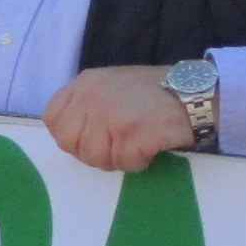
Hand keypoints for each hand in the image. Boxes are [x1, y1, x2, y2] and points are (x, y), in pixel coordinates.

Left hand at [43, 65, 195, 174]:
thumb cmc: (154, 92)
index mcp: (85, 83)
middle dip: (91, 152)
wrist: (193, 91)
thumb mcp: (111, 85)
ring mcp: (111, 113)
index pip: (52, 118)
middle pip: (69, 142)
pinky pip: (124, 162)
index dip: (69, 135)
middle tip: (116, 146)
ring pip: (94, 157)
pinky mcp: (132, 132)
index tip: (89, 138)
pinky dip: (138, 161)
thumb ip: (87, 104)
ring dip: (117, 159)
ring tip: (136, 144)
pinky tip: (150, 145)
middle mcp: (92, 96)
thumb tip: (71, 136)